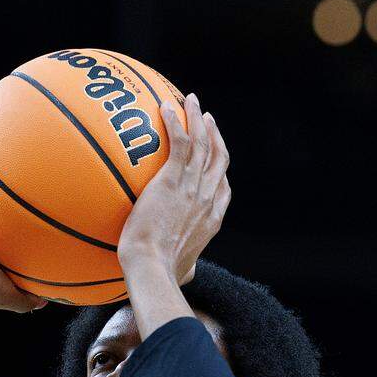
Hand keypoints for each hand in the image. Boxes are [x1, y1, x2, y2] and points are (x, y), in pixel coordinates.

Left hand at [117, 93, 230, 284]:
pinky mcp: (173, 180)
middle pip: (218, 157)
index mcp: (212, 218)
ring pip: (202, 144)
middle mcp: (208, 198)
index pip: (223, 185)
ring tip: (192, 101)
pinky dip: (175, 122)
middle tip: (206, 118)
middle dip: (214, 134)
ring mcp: (193, 187)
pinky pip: (178, 143)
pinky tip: (166, 107)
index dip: (220, 165)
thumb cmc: (162, 275)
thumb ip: (186, 268)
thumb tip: (186, 274)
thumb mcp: (182, 272)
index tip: (215, 152)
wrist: (153, 268)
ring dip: (198, 119)